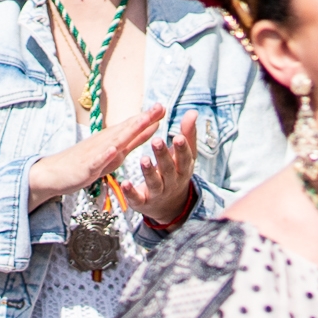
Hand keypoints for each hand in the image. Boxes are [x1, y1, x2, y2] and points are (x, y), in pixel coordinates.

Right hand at [24, 105, 168, 209]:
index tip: (163, 106)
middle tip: (160, 107)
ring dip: (128, 131)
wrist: (53, 173)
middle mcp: (105, 142)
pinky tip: (114, 150)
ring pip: (113, 142)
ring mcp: (95, 154)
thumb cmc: (86, 162)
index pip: (132, 126)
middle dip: (143, 119)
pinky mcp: (86, 167)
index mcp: (113, 139)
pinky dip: (105, 155)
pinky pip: (97, 161)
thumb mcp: (115, 152)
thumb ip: (134, 140)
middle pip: (126, 129)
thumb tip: (153, 126)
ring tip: (142, 121)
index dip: (148, 117)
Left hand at [116, 111, 201, 227]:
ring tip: (143, 159)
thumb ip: (187, 134)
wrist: (169, 206)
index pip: (185, 158)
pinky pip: (137, 198)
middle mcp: (172, 181)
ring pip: (154, 183)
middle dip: (163, 155)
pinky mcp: (143, 202)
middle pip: (168, 169)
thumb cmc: (176, 172)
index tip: (178, 137)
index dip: (182, 149)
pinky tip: (124, 183)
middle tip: (156, 141)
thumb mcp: (184, 156)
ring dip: (148, 172)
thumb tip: (193, 111)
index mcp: (183, 169)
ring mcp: (158, 193)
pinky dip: (130, 192)